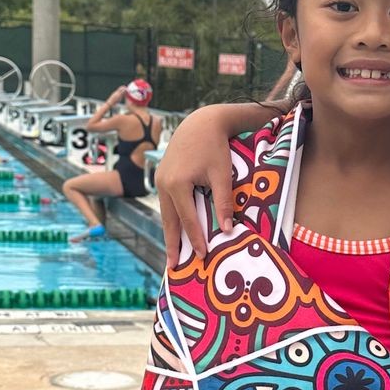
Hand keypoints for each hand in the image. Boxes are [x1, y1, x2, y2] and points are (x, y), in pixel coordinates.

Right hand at [154, 105, 242, 260]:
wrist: (200, 123)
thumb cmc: (214, 147)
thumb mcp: (222, 174)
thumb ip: (224, 202)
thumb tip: (228, 229)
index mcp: (178, 184)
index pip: (188, 219)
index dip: (196, 239)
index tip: (202, 257)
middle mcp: (164, 184)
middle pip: (169, 221)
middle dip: (172, 245)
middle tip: (173, 267)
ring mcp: (160, 180)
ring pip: (165, 214)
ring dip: (169, 234)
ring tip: (172, 254)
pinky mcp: (162, 177)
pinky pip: (166, 204)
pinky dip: (170, 220)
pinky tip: (174, 231)